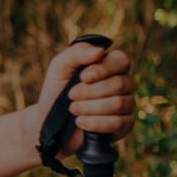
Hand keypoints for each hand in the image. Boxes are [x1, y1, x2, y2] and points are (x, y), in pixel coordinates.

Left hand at [31, 39, 136, 155]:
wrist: (49, 122)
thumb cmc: (57, 91)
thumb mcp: (60, 67)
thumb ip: (77, 53)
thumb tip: (100, 51)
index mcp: (111, 67)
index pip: (122, 61)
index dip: (102, 69)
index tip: (82, 77)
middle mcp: (124, 84)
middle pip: (120, 84)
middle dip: (90, 91)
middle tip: (71, 95)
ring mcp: (127, 105)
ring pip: (118, 103)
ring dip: (89, 107)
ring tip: (73, 109)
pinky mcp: (125, 125)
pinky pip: (118, 123)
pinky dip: (94, 122)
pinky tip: (80, 121)